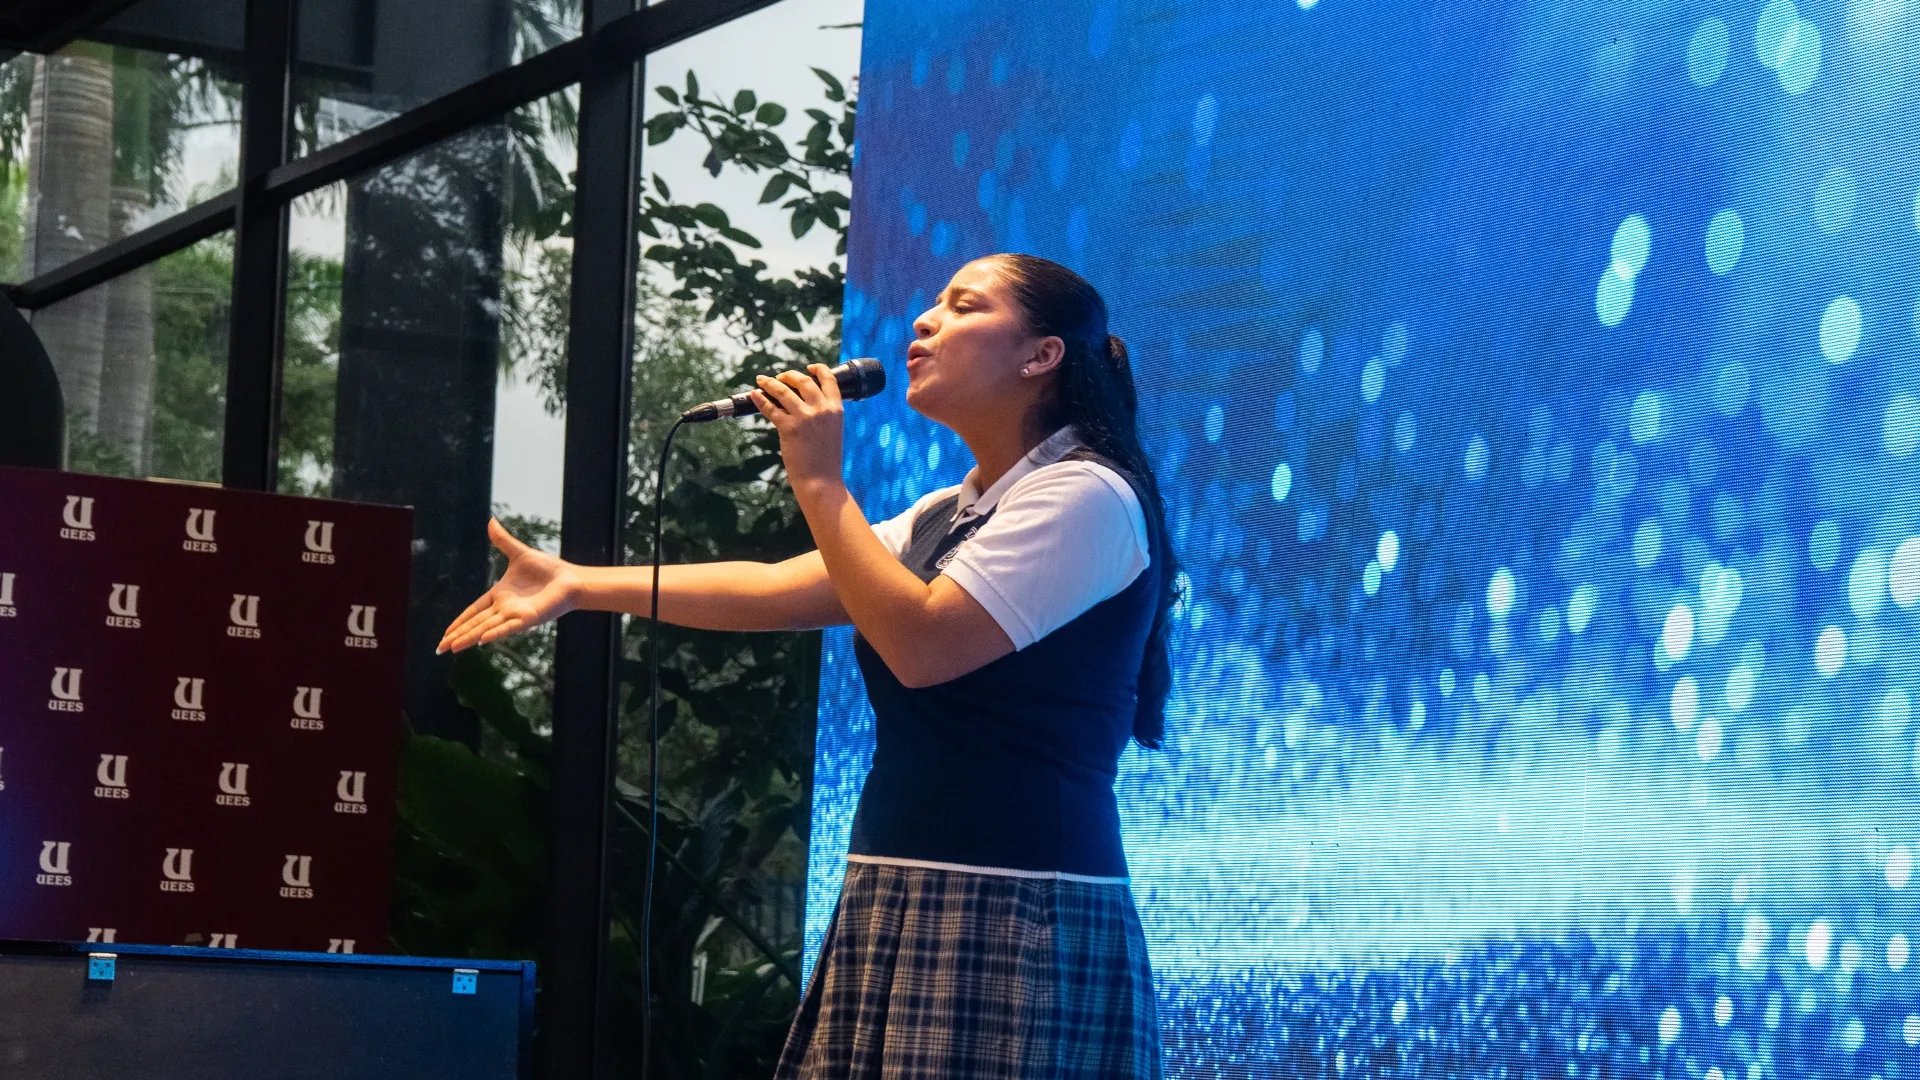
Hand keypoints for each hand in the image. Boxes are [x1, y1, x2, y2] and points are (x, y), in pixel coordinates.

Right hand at [437, 519, 578, 653]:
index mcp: (499, 595)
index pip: (473, 610)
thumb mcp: (520, 553)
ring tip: (452, 648)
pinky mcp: (528, 618)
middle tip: (439, 649)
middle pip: (475, 623)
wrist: (571, 578)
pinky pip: (508, 627)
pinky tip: (480, 641)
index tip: (445, 633)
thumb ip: (503, 540)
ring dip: (469, 638)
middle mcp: (504, 608)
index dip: (459, 621)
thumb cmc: (548, 569)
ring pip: (486, 628)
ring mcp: (515, 615)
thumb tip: (491, 520)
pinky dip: (495, 633)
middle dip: (457, 636)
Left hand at [752, 363, 845, 496]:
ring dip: (770, 383)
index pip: (829, 380)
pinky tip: (754, 395)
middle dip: (789, 375)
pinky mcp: (789, 428)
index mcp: (836, 409)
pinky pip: (770, 408)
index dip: (818, 369)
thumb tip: (804, 402)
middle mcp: (822, 410)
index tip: (809, 367)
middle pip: (803, 381)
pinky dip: (760, 400)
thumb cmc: (825, 461)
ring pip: (783, 391)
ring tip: (761, 381)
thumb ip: (823, 415)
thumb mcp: (832, 432)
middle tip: (780, 377)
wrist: (821, 481)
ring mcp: (805, 418)